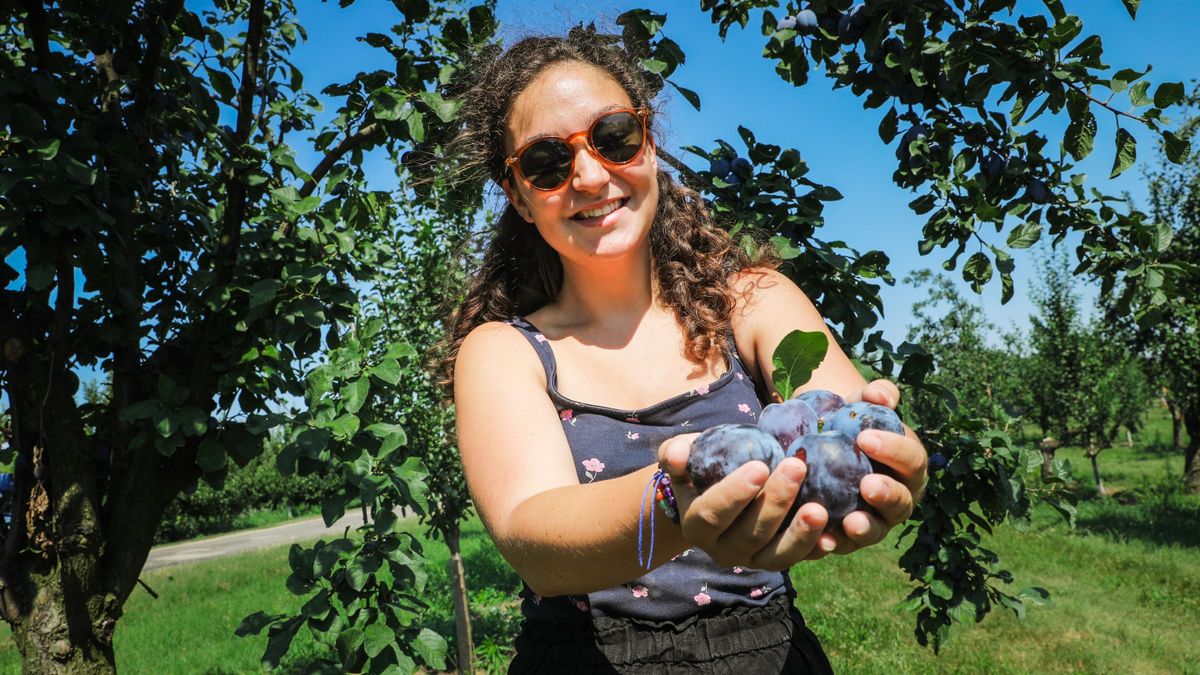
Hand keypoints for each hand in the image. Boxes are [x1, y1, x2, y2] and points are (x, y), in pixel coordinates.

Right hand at [657, 434, 830, 569]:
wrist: (718, 493)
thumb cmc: (701, 467)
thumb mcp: (683, 455)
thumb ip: (674, 453)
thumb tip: (677, 456)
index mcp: (697, 525)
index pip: (713, 513)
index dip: (735, 493)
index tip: (760, 466)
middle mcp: (723, 550)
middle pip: (750, 534)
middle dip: (775, 502)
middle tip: (797, 467)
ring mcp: (752, 559)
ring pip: (776, 556)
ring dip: (800, 534)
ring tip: (820, 509)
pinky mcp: (778, 560)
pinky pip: (798, 560)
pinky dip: (815, 549)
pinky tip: (834, 535)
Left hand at [825, 379, 928, 554]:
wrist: (823, 444)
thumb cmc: (850, 423)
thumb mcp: (861, 405)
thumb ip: (876, 396)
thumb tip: (879, 394)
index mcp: (909, 466)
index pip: (912, 459)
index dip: (893, 450)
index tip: (864, 438)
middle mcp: (898, 498)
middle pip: (901, 501)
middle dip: (887, 494)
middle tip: (867, 484)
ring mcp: (875, 521)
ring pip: (877, 530)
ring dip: (866, 528)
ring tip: (852, 522)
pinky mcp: (848, 539)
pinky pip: (844, 545)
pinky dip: (834, 544)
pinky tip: (821, 541)